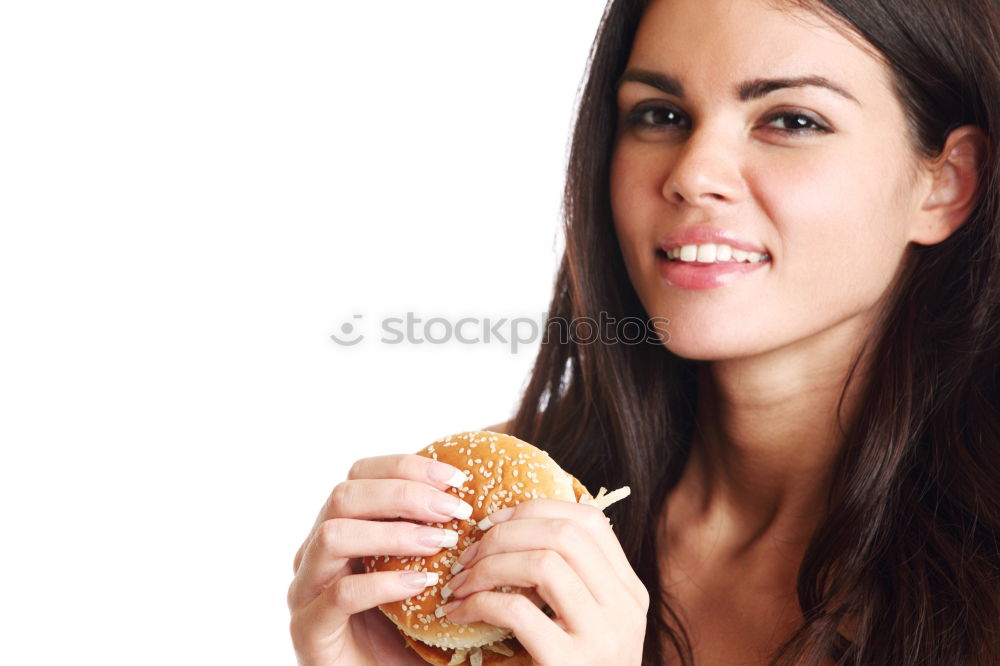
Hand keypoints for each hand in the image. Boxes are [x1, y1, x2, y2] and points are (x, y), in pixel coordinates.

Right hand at [287, 454, 473, 665]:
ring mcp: (306, 590)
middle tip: (452, 509)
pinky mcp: (308, 630)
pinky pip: (340, 595)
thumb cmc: (404, 629)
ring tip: (439, 543)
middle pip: (344, 495)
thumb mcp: (422, 573)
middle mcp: (316, 552)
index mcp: (341, 528)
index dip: (406, 467)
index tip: (455, 478)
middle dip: (402, 493)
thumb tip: (488, 500)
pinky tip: (420, 584)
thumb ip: (437, 536)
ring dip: (392, 533)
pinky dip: (382, 584)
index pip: (360, 474)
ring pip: (333, 536)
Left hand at [437, 498, 649, 665]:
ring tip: (460, 583)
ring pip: (544, 562)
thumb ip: (566, 581)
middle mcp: (626, 609)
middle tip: (467, 552)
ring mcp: (604, 638)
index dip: (535, 509)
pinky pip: (520, 611)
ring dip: (489, 564)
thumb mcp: (582, 624)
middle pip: (565, 533)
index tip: (493, 522)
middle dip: (505, 533)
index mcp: (629, 592)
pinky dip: (480, 602)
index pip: (590, 520)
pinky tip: (459, 614)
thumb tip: (516, 522)